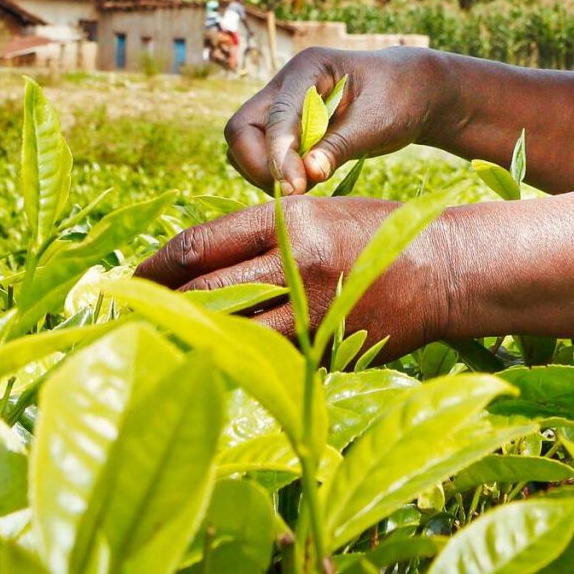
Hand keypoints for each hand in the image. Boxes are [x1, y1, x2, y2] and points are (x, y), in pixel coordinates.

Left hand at [135, 197, 462, 352]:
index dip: (155, 266)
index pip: (199, 245)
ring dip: (194, 340)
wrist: (445, 270)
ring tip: (161, 345)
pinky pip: (271, 357)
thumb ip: (261, 234)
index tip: (129, 279)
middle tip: (127, 318)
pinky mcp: (325, 352)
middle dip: (160, 308)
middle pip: (204, 293)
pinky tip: (226, 359)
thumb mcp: (316, 213)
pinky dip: (245, 357)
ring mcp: (312, 314)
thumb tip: (198, 264)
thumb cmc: (374, 233)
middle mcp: (294, 265)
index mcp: (287, 220)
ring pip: (230, 334)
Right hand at [226, 46, 441, 193]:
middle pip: (241, 128)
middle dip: (260, 165)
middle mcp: (285, 84)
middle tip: (296, 189)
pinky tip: (306, 179)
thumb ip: (340, 146)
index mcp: (308, 68)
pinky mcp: (285, 125)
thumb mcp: (377, 122)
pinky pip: (260, 153)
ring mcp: (281, 104)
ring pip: (244, 144)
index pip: (275, 116)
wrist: (412, 92)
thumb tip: (305, 175)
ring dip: (265, 171)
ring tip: (306, 182)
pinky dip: (274, 172)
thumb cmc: (399, 98)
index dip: (278, 156)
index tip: (295, 188)